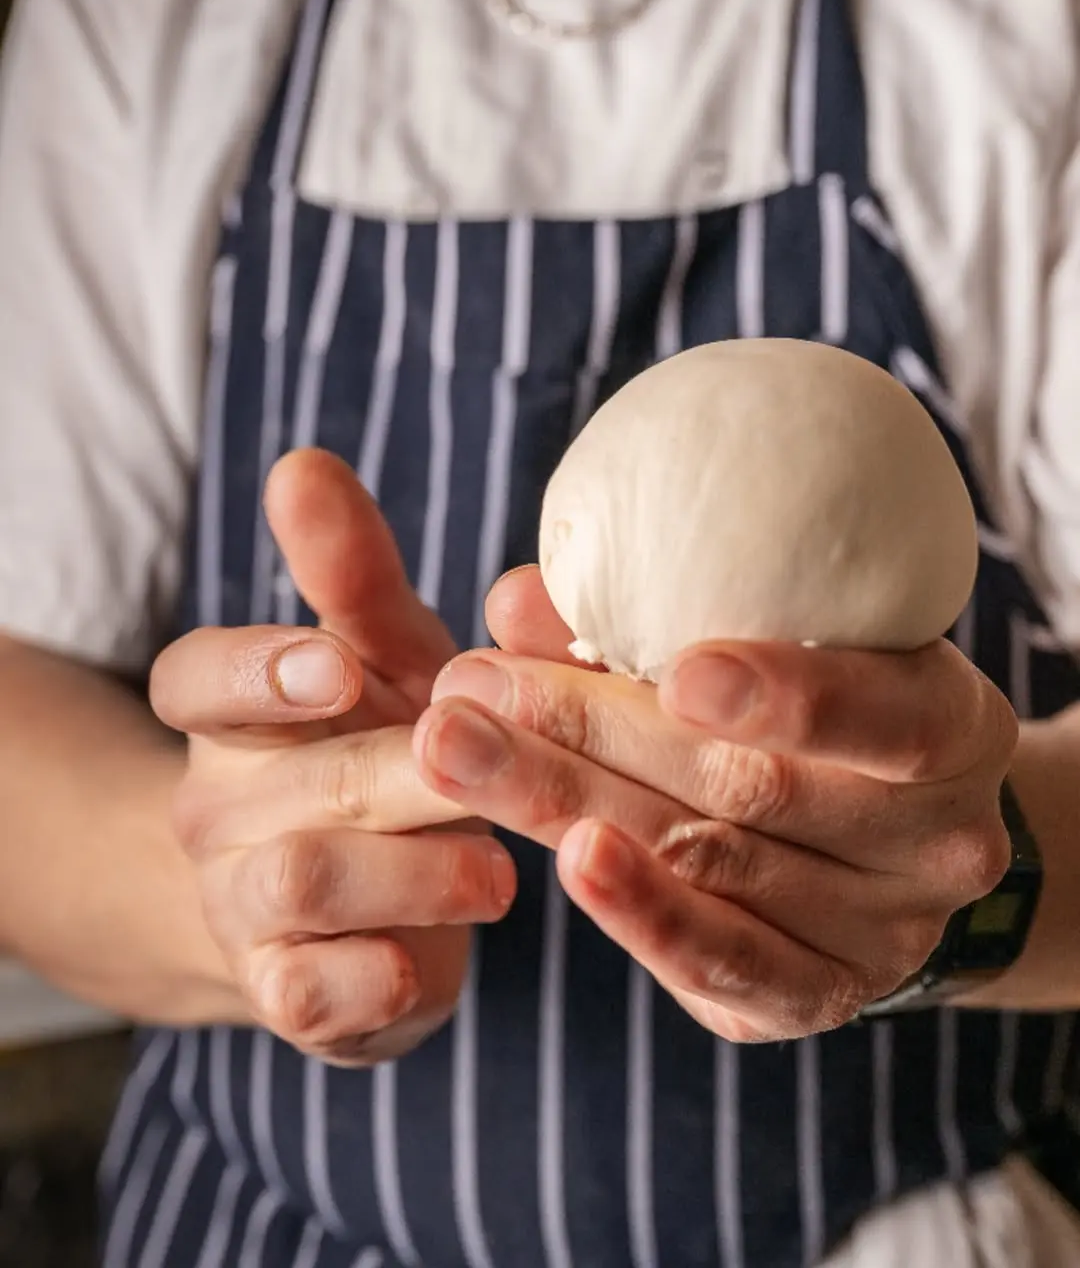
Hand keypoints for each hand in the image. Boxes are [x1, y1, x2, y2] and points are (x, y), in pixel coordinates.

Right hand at [154, 451, 509, 1064]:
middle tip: (494, 766)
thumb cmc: (379, 740)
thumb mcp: (383, 653)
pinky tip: (427, 962)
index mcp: (228, 711)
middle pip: (296, 785)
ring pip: (303, 884)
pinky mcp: (284, 994)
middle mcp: (216, 806)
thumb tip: (302, 461)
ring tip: (499, 873)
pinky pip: (313, 995)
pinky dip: (378, 980)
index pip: (199, 677)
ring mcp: (239, 905)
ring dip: (413, 874)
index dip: (262, 671)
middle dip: (406, 775)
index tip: (338, 668)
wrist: (354, 896)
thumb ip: (351, 571)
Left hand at [413, 567, 1017, 1042]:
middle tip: (473, 686)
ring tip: (456, 751)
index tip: (675, 671)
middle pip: (754, 788)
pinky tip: (563, 858)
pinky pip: (718, 961)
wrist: (893, 850)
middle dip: (594, 730)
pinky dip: (636, 910)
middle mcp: (936, 842)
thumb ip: (655, 620)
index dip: (786, 696)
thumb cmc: (820, 715)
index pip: (884, 715)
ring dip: (568, 803)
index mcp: (950, 726)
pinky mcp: (810, 996)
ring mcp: (881, 936)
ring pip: (712, 865)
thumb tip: (518, 600)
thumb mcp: (776, 651)